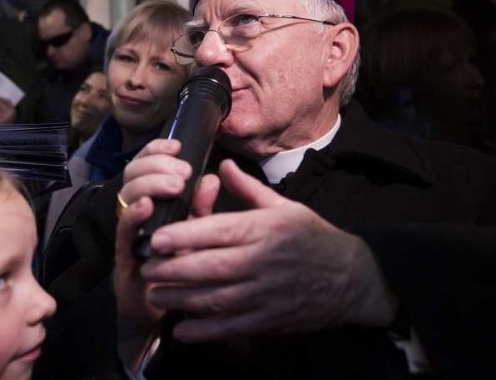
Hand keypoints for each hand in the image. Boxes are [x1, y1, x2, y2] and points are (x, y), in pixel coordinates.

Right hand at [113, 140, 220, 335]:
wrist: (159, 312)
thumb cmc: (177, 269)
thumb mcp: (195, 234)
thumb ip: (202, 207)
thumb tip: (213, 177)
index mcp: (151, 201)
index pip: (146, 165)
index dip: (156, 151)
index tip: (177, 145)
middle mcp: (135, 212)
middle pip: (132, 174)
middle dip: (156, 165)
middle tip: (182, 172)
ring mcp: (127, 232)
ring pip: (125, 196)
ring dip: (149, 185)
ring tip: (173, 185)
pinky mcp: (123, 256)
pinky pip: (122, 231)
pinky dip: (133, 215)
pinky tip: (147, 207)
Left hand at [140, 159, 397, 342]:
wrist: (352, 278)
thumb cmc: (313, 236)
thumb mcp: (284, 206)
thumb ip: (248, 188)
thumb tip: (222, 164)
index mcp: (262, 229)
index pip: (216, 231)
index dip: (182, 235)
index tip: (154, 237)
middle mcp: (260, 262)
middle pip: (208, 267)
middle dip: (172, 269)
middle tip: (144, 268)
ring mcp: (264, 293)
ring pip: (215, 299)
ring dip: (180, 300)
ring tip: (154, 296)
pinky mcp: (269, 319)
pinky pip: (232, 327)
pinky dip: (205, 331)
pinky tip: (181, 329)